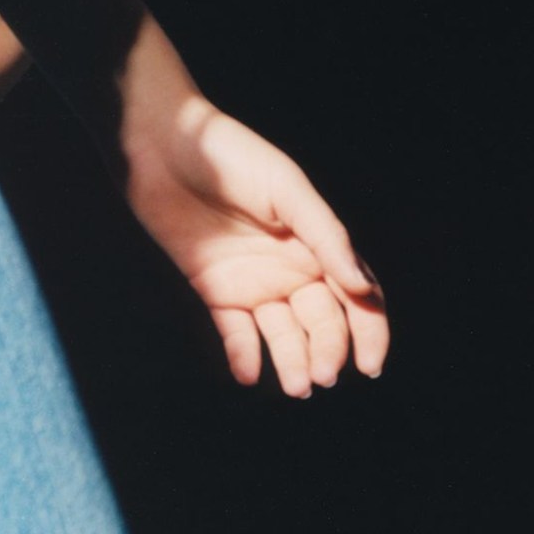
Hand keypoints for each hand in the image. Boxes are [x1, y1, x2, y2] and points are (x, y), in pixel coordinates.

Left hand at [124, 99, 388, 396]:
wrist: (163, 146)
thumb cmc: (233, 157)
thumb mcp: (288, 192)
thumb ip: (327, 238)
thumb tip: (364, 288)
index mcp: (319, 245)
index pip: (356, 296)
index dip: (370, 331)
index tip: (370, 365)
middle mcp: (293, 268)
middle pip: (322, 321)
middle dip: (328, 352)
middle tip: (322, 377)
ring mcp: (255, 281)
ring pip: (283, 333)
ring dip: (293, 361)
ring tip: (297, 387)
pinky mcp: (215, 288)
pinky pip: (235, 331)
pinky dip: (244, 355)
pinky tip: (250, 374)